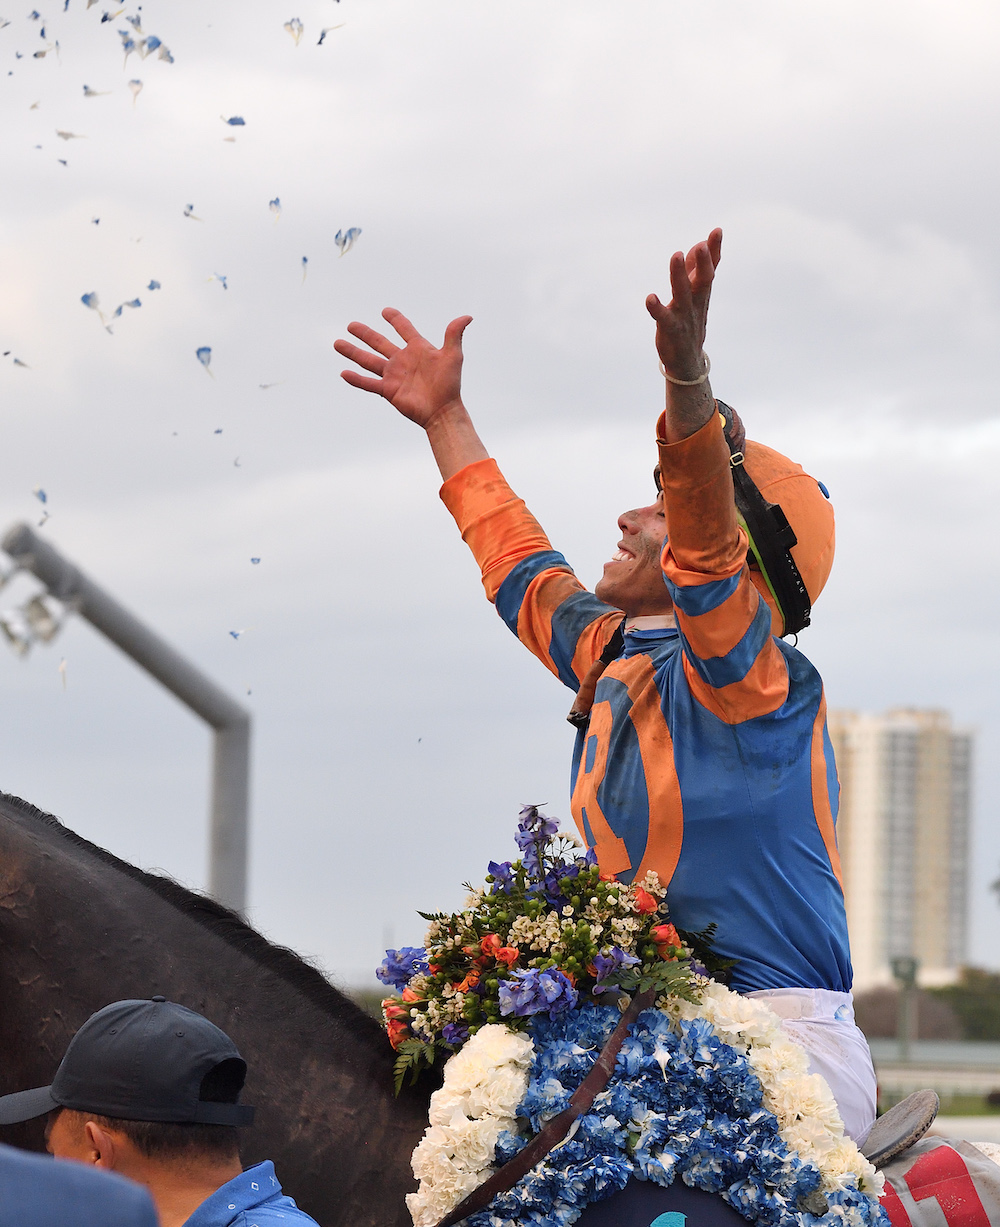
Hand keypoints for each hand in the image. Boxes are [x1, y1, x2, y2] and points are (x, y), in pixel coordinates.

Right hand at [334, 308, 472, 430]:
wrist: (442, 411)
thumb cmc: (449, 384)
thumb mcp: (452, 356)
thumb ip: (454, 335)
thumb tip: (467, 317)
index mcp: (418, 349)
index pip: (404, 329)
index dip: (395, 319)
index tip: (386, 311)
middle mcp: (403, 360)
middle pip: (379, 342)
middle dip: (365, 334)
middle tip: (351, 325)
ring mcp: (394, 375)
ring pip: (369, 361)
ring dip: (353, 352)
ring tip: (337, 343)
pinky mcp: (388, 390)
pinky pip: (369, 383)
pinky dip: (356, 379)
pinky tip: (343, 373)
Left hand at [645, 228, 721, 380]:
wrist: (687, 361)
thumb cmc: (689, 323)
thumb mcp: (695, 296)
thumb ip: (694, 271)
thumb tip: (698, 245)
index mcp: (701, 293)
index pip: (710, 269)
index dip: (714, 251)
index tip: (717, 231)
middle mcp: (695, 303)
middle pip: (702, 280)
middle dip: (704, 263)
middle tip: (702, 245)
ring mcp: (684, 316)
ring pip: (683, 294)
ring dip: (680, 275)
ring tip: (677, 255)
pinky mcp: (670, 330)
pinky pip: (664, 318)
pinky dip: (657, 308)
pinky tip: (649, 298)